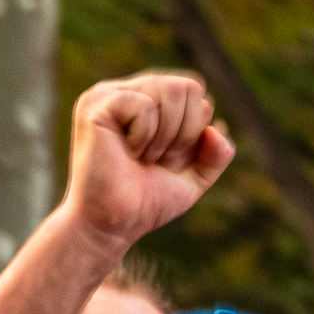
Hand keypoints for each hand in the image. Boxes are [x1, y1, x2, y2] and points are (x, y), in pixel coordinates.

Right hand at [61, 74, 232, 249]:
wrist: (112, 226)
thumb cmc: (144, 202)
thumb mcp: (193, 179)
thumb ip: (216, 155)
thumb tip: (217, 128)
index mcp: (148, 101)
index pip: (194, 91)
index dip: (195, 130)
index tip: (167, 160)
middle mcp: (128, 91)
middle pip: (187, 87)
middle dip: (184, 133)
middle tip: (154, 160)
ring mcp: (109, 94)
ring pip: (170, 91)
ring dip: (165, 137)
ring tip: (140, 157)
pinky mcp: (96, 104)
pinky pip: (145, 106)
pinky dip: (144, 136)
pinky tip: (124, 152)